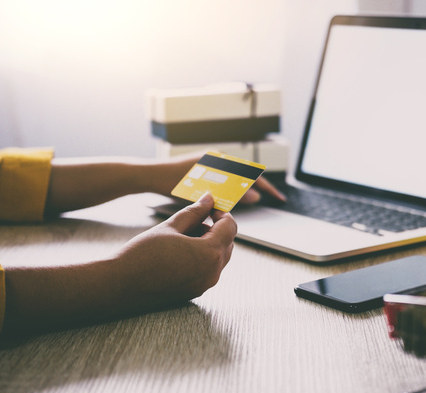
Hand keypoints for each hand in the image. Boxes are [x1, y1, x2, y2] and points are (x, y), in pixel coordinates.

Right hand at [114, 192, 236, 307]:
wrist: (120, 285)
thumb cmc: (142, 254)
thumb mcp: (170, 226)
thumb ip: (194, 212)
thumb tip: (208, 200)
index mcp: (209, 253)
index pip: (230, 228)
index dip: (221, 214)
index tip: (210, 208)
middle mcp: (212, 272)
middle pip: (227, 244)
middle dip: (215, 230)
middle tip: (193, 221)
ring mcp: (204, 285)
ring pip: (218, 259)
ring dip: (208, 244)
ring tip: (181, 237)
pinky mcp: (194, 292)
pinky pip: (207, 271)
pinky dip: (200, 259)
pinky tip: (178, 253)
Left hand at [151, 153, 285, 204]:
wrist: (148, 176)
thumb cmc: (172, 182)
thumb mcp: (205, 192)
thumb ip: (232, 195)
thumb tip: (257, 196)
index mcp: (219, 159)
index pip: (250, 172)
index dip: (266, 186)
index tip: (277, 198)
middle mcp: (216, 158)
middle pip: (244, 174)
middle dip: (257, 188)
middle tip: (271, 200)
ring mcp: (209, 164)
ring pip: (234, 179)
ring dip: (244, 190)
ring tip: (253, 201)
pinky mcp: (202, 171)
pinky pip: (224, 181)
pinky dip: (231, 191)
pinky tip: (232, 201)